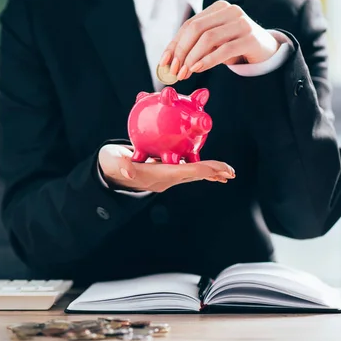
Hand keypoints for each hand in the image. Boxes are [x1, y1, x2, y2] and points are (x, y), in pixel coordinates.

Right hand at [98, 144, 234, 192]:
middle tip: (231, 172)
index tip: (219, 170)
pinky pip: (187, 170)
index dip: (203, 170)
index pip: (184, 171)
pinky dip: (200, 167)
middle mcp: (165, 179)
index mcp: (157, 175)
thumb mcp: (113, 161)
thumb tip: (129, 172)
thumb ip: (122, 164)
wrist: (110, 172)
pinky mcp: (165, 172)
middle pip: (193, 175)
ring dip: (209, 172)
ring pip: (192, 174)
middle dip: (212, 173)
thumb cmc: (112, 163)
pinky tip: (210, 167)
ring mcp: (166, 177)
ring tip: (227, 172)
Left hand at [159, 0, 278, 79]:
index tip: (164, 62)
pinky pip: (224, 49)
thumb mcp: (213, 44)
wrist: (266, 51)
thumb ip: (194, 47)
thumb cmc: (235, 47)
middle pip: (196, 29)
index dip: (174, 44)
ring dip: (192, 58)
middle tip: (175, 71)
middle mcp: (230, 11)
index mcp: (217, 8)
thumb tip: (169, 62)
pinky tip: (198, 69)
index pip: (189, 25)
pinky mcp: (250, 38)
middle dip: (181, 51)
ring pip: (208, 38)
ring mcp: (242, 23)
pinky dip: (208, 60)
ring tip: (185, 73)